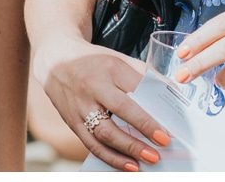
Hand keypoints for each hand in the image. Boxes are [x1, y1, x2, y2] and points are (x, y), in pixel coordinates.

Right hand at [37, 38, 170, 170]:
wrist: (53, 59)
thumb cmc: (93, 61)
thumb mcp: (117, 59)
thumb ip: (142, 75)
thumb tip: (171, 95)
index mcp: (109, 67)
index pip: (135, 88)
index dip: (152, 110)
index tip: (168, 129)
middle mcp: (92, 85)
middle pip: (119, 109)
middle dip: (142, 129)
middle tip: (163, 145)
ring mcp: (79, 105)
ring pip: (103, 132)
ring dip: (128, 149)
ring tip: (149, 159)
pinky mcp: (71, 121)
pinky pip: (91, 143)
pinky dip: (111, 157)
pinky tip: (128, 166)